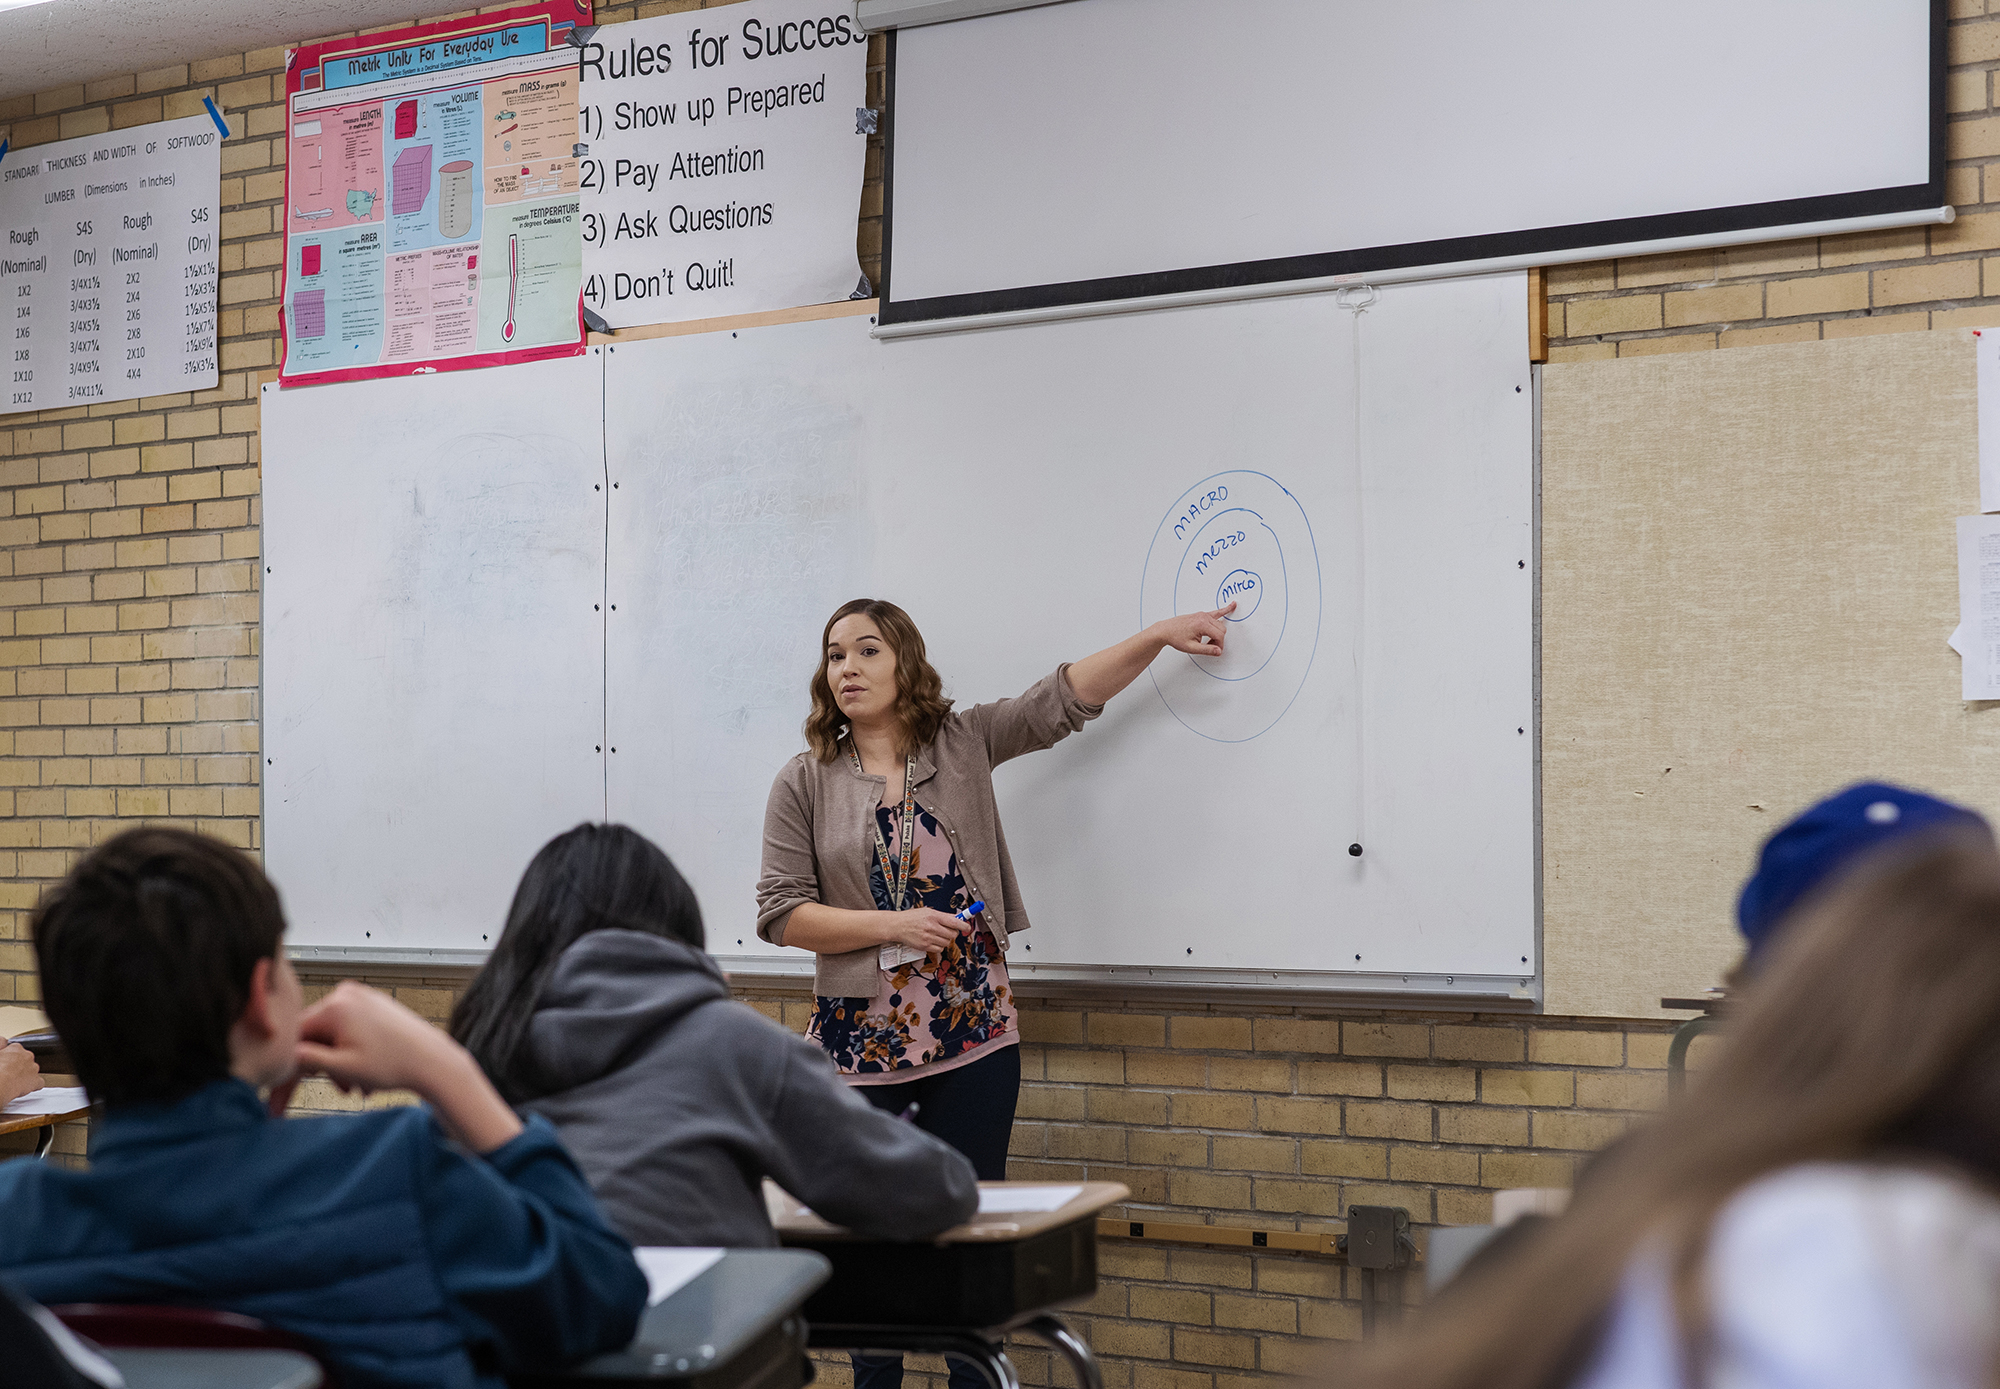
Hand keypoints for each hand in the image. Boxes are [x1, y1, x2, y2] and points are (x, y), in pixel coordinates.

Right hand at [0, 1042, 40, 1105]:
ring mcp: (33, 1068)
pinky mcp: (35, 1081)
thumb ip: (1, 1042)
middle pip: (25, 1059)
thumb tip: (3, 1040)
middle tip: (8, 1072)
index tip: (5, 1062)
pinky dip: (33, 1085)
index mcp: (16, 1048)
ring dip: (25, 1074)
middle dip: (19, 1065)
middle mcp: (27, 1056)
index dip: (10, 1057)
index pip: (16, 1050)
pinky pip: (38, 1082)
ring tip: (13, 1081)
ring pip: (32, 1070)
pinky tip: (24, 1087)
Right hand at [296, 981, 521, 1152]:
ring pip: (331, 1036)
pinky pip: (348, 1031)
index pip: (294, 1036)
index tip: (275, 1097)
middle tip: (303, 1102)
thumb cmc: (394, 1064)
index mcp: (335, 1005)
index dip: (284, 1068)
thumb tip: (280, 1056)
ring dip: (335, 1065)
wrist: (434, 1061)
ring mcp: (362, 997)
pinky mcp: (374, 1006)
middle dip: (316, 1070)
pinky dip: (349, 1054)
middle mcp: (346, 994)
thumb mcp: (342, 1067)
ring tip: (354, 1088)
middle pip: (313, 1036)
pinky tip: (362, 1077)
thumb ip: (307, 1060)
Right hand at [888, 908, 960, 956]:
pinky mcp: (924, 946)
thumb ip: (943, 915)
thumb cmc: (912, 917)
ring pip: (947, 942)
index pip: (954, 921)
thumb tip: (957, 918)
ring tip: (938, 935)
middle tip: (948, 930)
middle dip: (953, 933)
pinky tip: (933, 941)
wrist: (897, 926)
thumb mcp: (928, 911)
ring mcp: (928, 938)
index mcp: (934, 916)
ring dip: (945, 940)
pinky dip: (939, 946)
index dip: (964, 925)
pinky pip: (939, 949)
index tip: (967, 927)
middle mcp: (931, 927)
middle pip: (952, 934)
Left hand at [1156, 603, 1234, 655]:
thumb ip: (1207, 650)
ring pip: (1220, 624)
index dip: (1219, 645)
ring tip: (1208, 641)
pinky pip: (1216, 612)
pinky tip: (1232, 605)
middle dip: (1218, 640)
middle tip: (1208, 647)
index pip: (1219, 635)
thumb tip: (1219, 651)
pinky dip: (1225, 610)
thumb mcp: (1191, 648)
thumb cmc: (1176, 637)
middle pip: (1222, 629)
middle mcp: (1203, 617)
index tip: (1215, 650)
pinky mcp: (1201, 615)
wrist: (1166, 630)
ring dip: (1217, 633)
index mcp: (1202, 624)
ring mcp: (1203, 615)